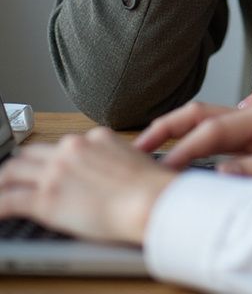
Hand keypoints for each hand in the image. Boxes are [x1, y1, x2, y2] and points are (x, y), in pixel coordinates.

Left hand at [0, 128, 174, 244]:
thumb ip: (111, 159)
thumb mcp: (132, 159)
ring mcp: (56, 172)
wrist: (149, 200)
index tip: (46, 168)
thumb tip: (105, 173)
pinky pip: (8, 201)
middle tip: (13, 179)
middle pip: (31, 152)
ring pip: (12, 171)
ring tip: (1, 191)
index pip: (63, 144)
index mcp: (95, 138)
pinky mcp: (46, 199)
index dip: (52, 159)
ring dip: (3, 182)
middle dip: (20, 165)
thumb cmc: (149, 187)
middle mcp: (72, 149)